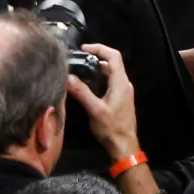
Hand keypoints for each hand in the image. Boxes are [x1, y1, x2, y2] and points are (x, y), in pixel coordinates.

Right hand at [69, 43, 140, 158]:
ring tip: (79, 71)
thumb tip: (68, 77)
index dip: (100, 48)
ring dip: (96, 70)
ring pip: (110, 73)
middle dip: (95, 58)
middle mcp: (124, 84)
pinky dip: (99, 79)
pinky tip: (86, 85)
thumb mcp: (94, 110)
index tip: (84, 48)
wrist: (124, 145)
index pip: (114, 56)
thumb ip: (82, 92)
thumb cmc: (111, 128)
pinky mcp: (120, 98)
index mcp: (121, 82)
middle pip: (112, 63)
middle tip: (78, 60)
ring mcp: (123, 91)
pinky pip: (110, 82)